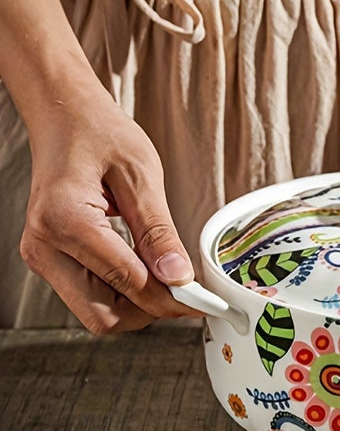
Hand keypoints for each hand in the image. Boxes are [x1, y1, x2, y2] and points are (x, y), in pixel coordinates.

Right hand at [19, 86, 199, 332]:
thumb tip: (179, 276)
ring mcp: (42, 255)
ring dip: (137, 303)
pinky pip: (88, 293)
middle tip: (191, 291)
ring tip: (170, 274)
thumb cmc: (99, 133)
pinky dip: (121, 290)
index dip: (172, 298)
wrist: (63, 115)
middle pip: (104, 315)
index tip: (206, 300)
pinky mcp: (49, 257)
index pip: (128, 283)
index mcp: (65, 221)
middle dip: (151, 310)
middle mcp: (44, 247)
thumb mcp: (141, 175)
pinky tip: (147, 266)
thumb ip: (158, 230)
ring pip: (95, 311)